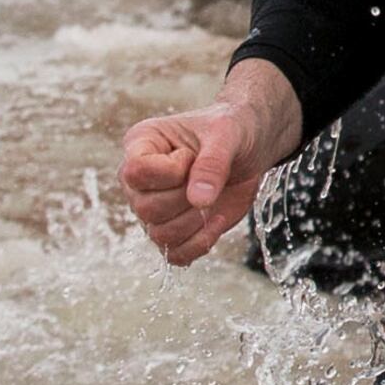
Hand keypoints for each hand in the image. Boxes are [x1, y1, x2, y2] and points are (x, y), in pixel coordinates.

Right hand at [122, 63, 302, 265]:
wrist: (248, 147)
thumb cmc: (230, 129)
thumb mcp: (226, 134)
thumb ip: (212, 164)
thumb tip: (199, 201)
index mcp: (141, 144)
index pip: (135, 171)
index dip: (169, 172)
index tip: (191, 155)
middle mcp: (138, 180)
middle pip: (145, 207)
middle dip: (185, 198)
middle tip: (207, 179)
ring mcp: (152, 208)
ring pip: (159, 235)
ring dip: (195, 222)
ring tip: (214, 199)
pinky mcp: (172, 230)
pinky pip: (175, 254)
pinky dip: (200, 243)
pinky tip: (217, 219)